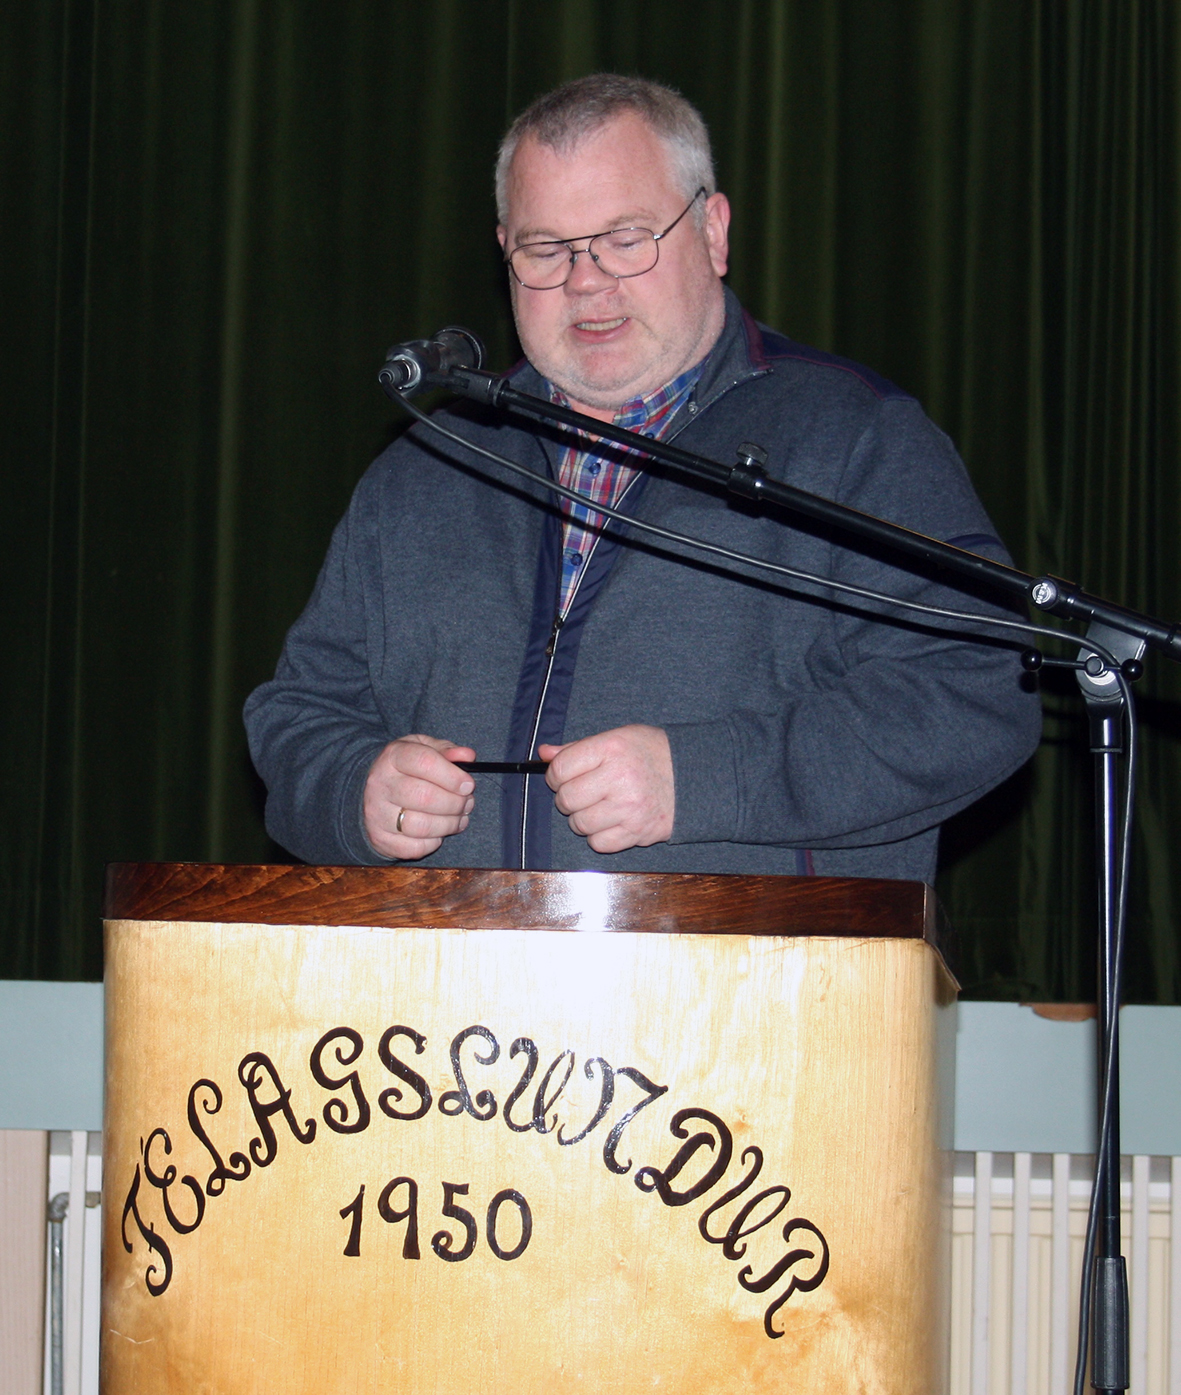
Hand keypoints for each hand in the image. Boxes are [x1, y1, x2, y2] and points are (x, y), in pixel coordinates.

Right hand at [363, 735, 475, 859]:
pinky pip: (415, 847)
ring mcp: (377, 813)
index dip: (452, 776)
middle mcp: (380, 783)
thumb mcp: (424, 749)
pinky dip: (434, 842)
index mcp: (393, 756)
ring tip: (459, 818)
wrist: (371, 793)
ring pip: (421, 826)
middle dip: (455, 803)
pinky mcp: (380, 838)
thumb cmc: (406, 769)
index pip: (425, 762)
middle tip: (467, 803)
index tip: (468, 785)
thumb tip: (468, 756)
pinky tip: (439, 831)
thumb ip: (447, 751)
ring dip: (449, 824)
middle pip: (425, 797)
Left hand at [538, 725, 673, 853]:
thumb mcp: (618, 738)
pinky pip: (599, 843)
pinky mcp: (638, 831)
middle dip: (567, 799)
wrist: (697, 775)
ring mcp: (629, 807)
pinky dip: (598, 836)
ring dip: (582, 819)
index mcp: (612, 748)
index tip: (563, 777)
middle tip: (581, 794)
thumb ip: (579, 748)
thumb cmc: (653, 753)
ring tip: (598, 808)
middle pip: (567, 799)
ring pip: (580, 824)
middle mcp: (620, 777)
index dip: (554, 775)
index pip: (561, 768)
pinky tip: (610, 822)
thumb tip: (543, 754)